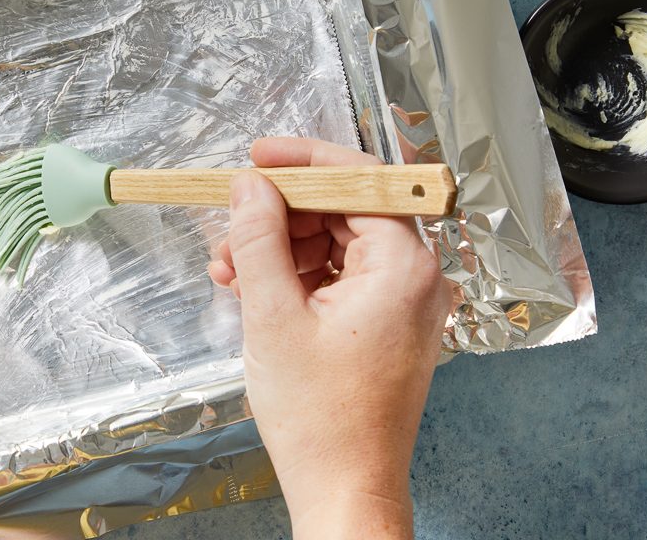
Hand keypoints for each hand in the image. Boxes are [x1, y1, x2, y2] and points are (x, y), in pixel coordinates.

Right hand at [208, 138, 450, 539]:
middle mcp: (416, 278)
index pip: (359, 179)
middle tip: (229, 227)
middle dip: (281, 216)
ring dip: (281, 250)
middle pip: (345, 211)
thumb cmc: (320, 418)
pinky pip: (342, 278)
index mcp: (405, 266)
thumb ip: (259, 239)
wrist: (343, 489)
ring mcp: (405, 303)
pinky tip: (253, 289)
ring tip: (229, 270)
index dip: (303, 161)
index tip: (258, 156)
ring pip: (338, 245)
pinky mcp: (388, 325)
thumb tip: (251, 187)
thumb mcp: (272, 316)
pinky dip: (298, 278)